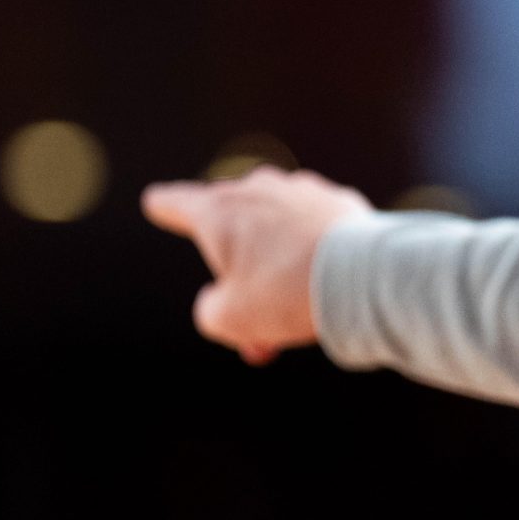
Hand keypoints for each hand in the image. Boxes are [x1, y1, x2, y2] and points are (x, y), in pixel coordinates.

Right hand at [143, 165, 370, 365]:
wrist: (362, 275)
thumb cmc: (285, 292)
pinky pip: (315, 232)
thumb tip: (225, 299)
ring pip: (278, 236)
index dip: (164, 207)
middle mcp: (259, 190)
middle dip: (239, 277)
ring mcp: (303, 190)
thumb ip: (211, 309)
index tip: (156, 202)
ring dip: (279, 276)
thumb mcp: (228, 318)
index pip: (177, 203)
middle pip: (234, 229)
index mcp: (219, 211)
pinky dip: (313, 260)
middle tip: (255, 329)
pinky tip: (325, 295)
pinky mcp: (340, 201)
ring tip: (294, 321)